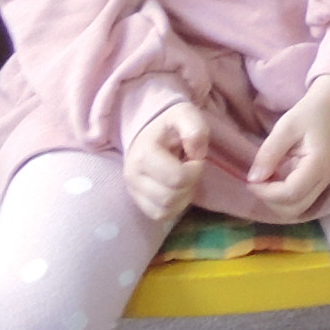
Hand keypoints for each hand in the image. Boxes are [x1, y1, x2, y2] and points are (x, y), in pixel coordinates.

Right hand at [122, 99, 208, 221]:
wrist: (148, 133)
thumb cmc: (169, 125)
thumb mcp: (185, 114)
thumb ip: (195, 128)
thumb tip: (197, 154)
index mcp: (144, 155)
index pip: (177, 178)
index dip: (195, 170)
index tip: (195, 158)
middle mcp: (133, 177)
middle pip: (171, 197)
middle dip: (189, 184)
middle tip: (190, 168)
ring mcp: (133, 191)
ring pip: (165, 211)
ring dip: (183, 197)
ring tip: (184, 178)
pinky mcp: (137, 202)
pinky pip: (160, 215)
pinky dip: (174, 207)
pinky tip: (178, 189)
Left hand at [245, 76, 329, 212]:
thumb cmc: (308, 114)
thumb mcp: (285, 127)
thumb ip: (268, 153)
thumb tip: (253, 179)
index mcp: (318, 165)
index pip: (290, 193)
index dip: (266, 192)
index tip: (251, 179)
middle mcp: (324, 180)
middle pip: (294, 209)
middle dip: (270, 200)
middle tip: (258, 182)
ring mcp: (323, 184)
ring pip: (296, 211)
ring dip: (275, 202)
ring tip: (266, 182)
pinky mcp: (318, 184)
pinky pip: (298, 202)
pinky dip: (282, 199)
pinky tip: (275, 181)